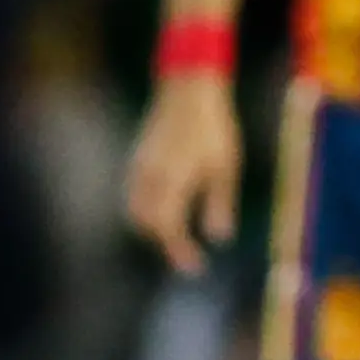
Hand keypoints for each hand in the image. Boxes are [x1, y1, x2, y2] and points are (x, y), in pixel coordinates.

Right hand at [123, 73, 242, 272]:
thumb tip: (219, 239)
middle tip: (187, 256)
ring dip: (152, 228)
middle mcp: (150, 176)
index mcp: (174, 179)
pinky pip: (133, 196)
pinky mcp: (137, 160)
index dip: (178, 251)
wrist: (189, 91)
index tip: (194, 268)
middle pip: (145, 224)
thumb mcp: (226, 168)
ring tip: (179, 238)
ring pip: (134, 211)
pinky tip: (167, 214)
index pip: (167, 227)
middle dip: (164, 243)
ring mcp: (139, 167)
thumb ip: (220, 204)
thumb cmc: (214, 128)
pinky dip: (146, 212)